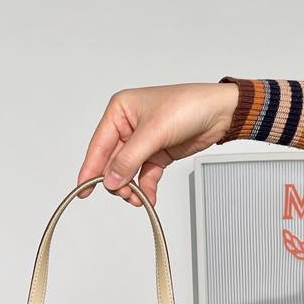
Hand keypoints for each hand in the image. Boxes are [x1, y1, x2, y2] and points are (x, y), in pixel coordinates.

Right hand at [77, 83, 238, 205]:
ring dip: (131, 187)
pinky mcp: (156, 154)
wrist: (221, 112)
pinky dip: (146, 188)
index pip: (99, 145)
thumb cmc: (188, 106)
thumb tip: (111, 179)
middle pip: (112, 161)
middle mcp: (128, 126)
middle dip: (117, 181)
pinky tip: (149, 197)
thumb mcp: (154, 132)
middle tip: (124, 195)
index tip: (83, 189)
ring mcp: (142, 142)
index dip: (90, 169)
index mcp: (120, 111)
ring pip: (127, 171)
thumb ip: (129, 158)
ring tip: (138, 197)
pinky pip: (144, 175)